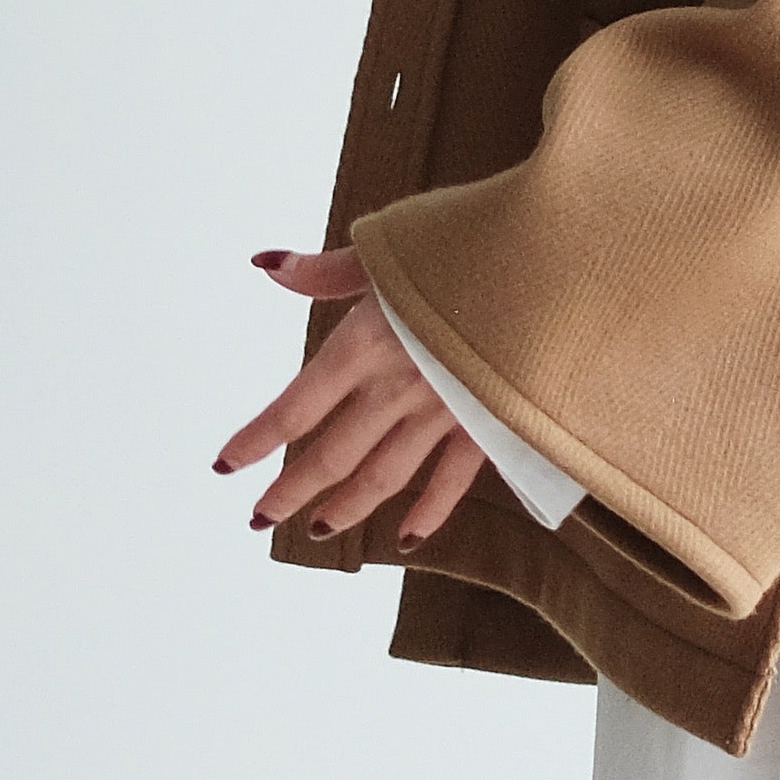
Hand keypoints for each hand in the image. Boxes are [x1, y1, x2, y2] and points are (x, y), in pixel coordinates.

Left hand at [216, 244, 485, 555]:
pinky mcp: (487, 426)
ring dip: (345, 508)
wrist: (554, 265)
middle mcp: (396, 390)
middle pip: (330, 456)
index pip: (294, 408)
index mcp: (364, 344)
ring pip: (383, 478)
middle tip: (258, 518)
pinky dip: (428, 514)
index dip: (255, 441)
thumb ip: (326, 271)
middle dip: (289, 491)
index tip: (225, 465)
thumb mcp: (391, 247)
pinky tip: (406, 537)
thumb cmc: (471, 242)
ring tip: (318, 529)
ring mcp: (443, 413)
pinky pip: (451, 482)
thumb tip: (266, 265)